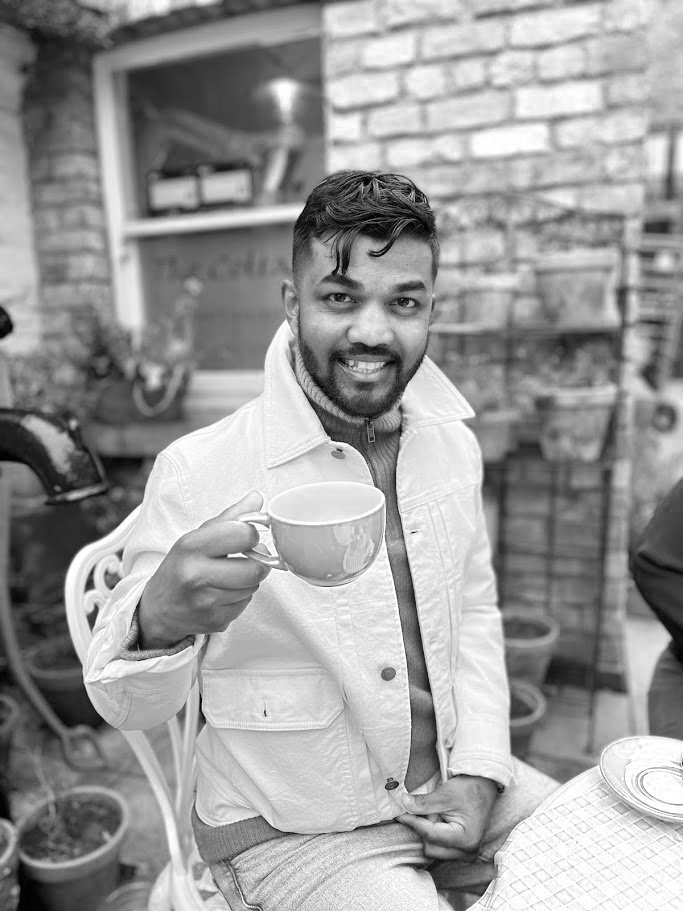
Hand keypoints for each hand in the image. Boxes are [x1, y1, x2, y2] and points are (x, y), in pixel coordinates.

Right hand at [138, 491, 270, 648]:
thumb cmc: (182, 566)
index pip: (243, 534)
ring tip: (230, 576)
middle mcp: (196, 575)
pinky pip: (246, 604)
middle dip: (257, 562)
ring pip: (253, 586)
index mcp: (191, 546)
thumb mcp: (198, 536)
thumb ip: (230, 517)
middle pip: (255, 568)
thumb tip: (257, 498)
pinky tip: (224, 593)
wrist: (158, 608)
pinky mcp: (215, 621)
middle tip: (247, 558)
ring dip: (249, 580)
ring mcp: (205, 601)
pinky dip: (241, 597)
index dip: (251, 535)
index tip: (246, 537)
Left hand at [397, 775, 497, 860]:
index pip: (430, 835)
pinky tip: (438, 822)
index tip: (400, 813)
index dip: (413, 823)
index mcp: (466, 839)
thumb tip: (403, 804)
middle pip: (430, 847)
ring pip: (432, 850)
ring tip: (437, 814)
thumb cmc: (468, 790)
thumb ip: (424, 803)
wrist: (483, 789)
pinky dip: (433, 836)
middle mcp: (467, 852)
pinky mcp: (460, 852)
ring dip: (428, 832)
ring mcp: (465, 855)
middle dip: (423, 828)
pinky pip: (438, 849)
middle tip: (428, 810)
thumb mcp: (445, 794)